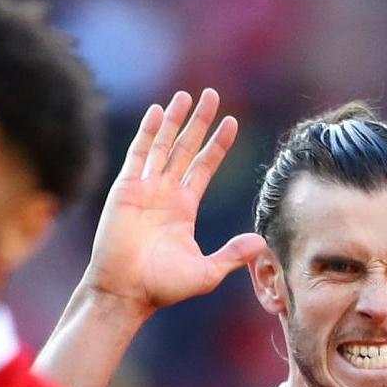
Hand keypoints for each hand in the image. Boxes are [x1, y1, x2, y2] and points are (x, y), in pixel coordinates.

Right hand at [80, 89, 268, 317]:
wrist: (125, 291)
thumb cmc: (162, 287)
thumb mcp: (207, 272)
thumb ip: (232, 255)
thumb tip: (261, 242)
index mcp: (184, 208)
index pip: (204, 167)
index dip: (218, 145)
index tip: (232, 122)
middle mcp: (165, 193)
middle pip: (186, 148)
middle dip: (199, 122)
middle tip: (212, 95)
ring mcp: (145, 188)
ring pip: (163, 145)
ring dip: (175, 120)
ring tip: (187, 95)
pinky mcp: (126, 189)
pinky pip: (139, 154)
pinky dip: (148, 132)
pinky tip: (158, 111)